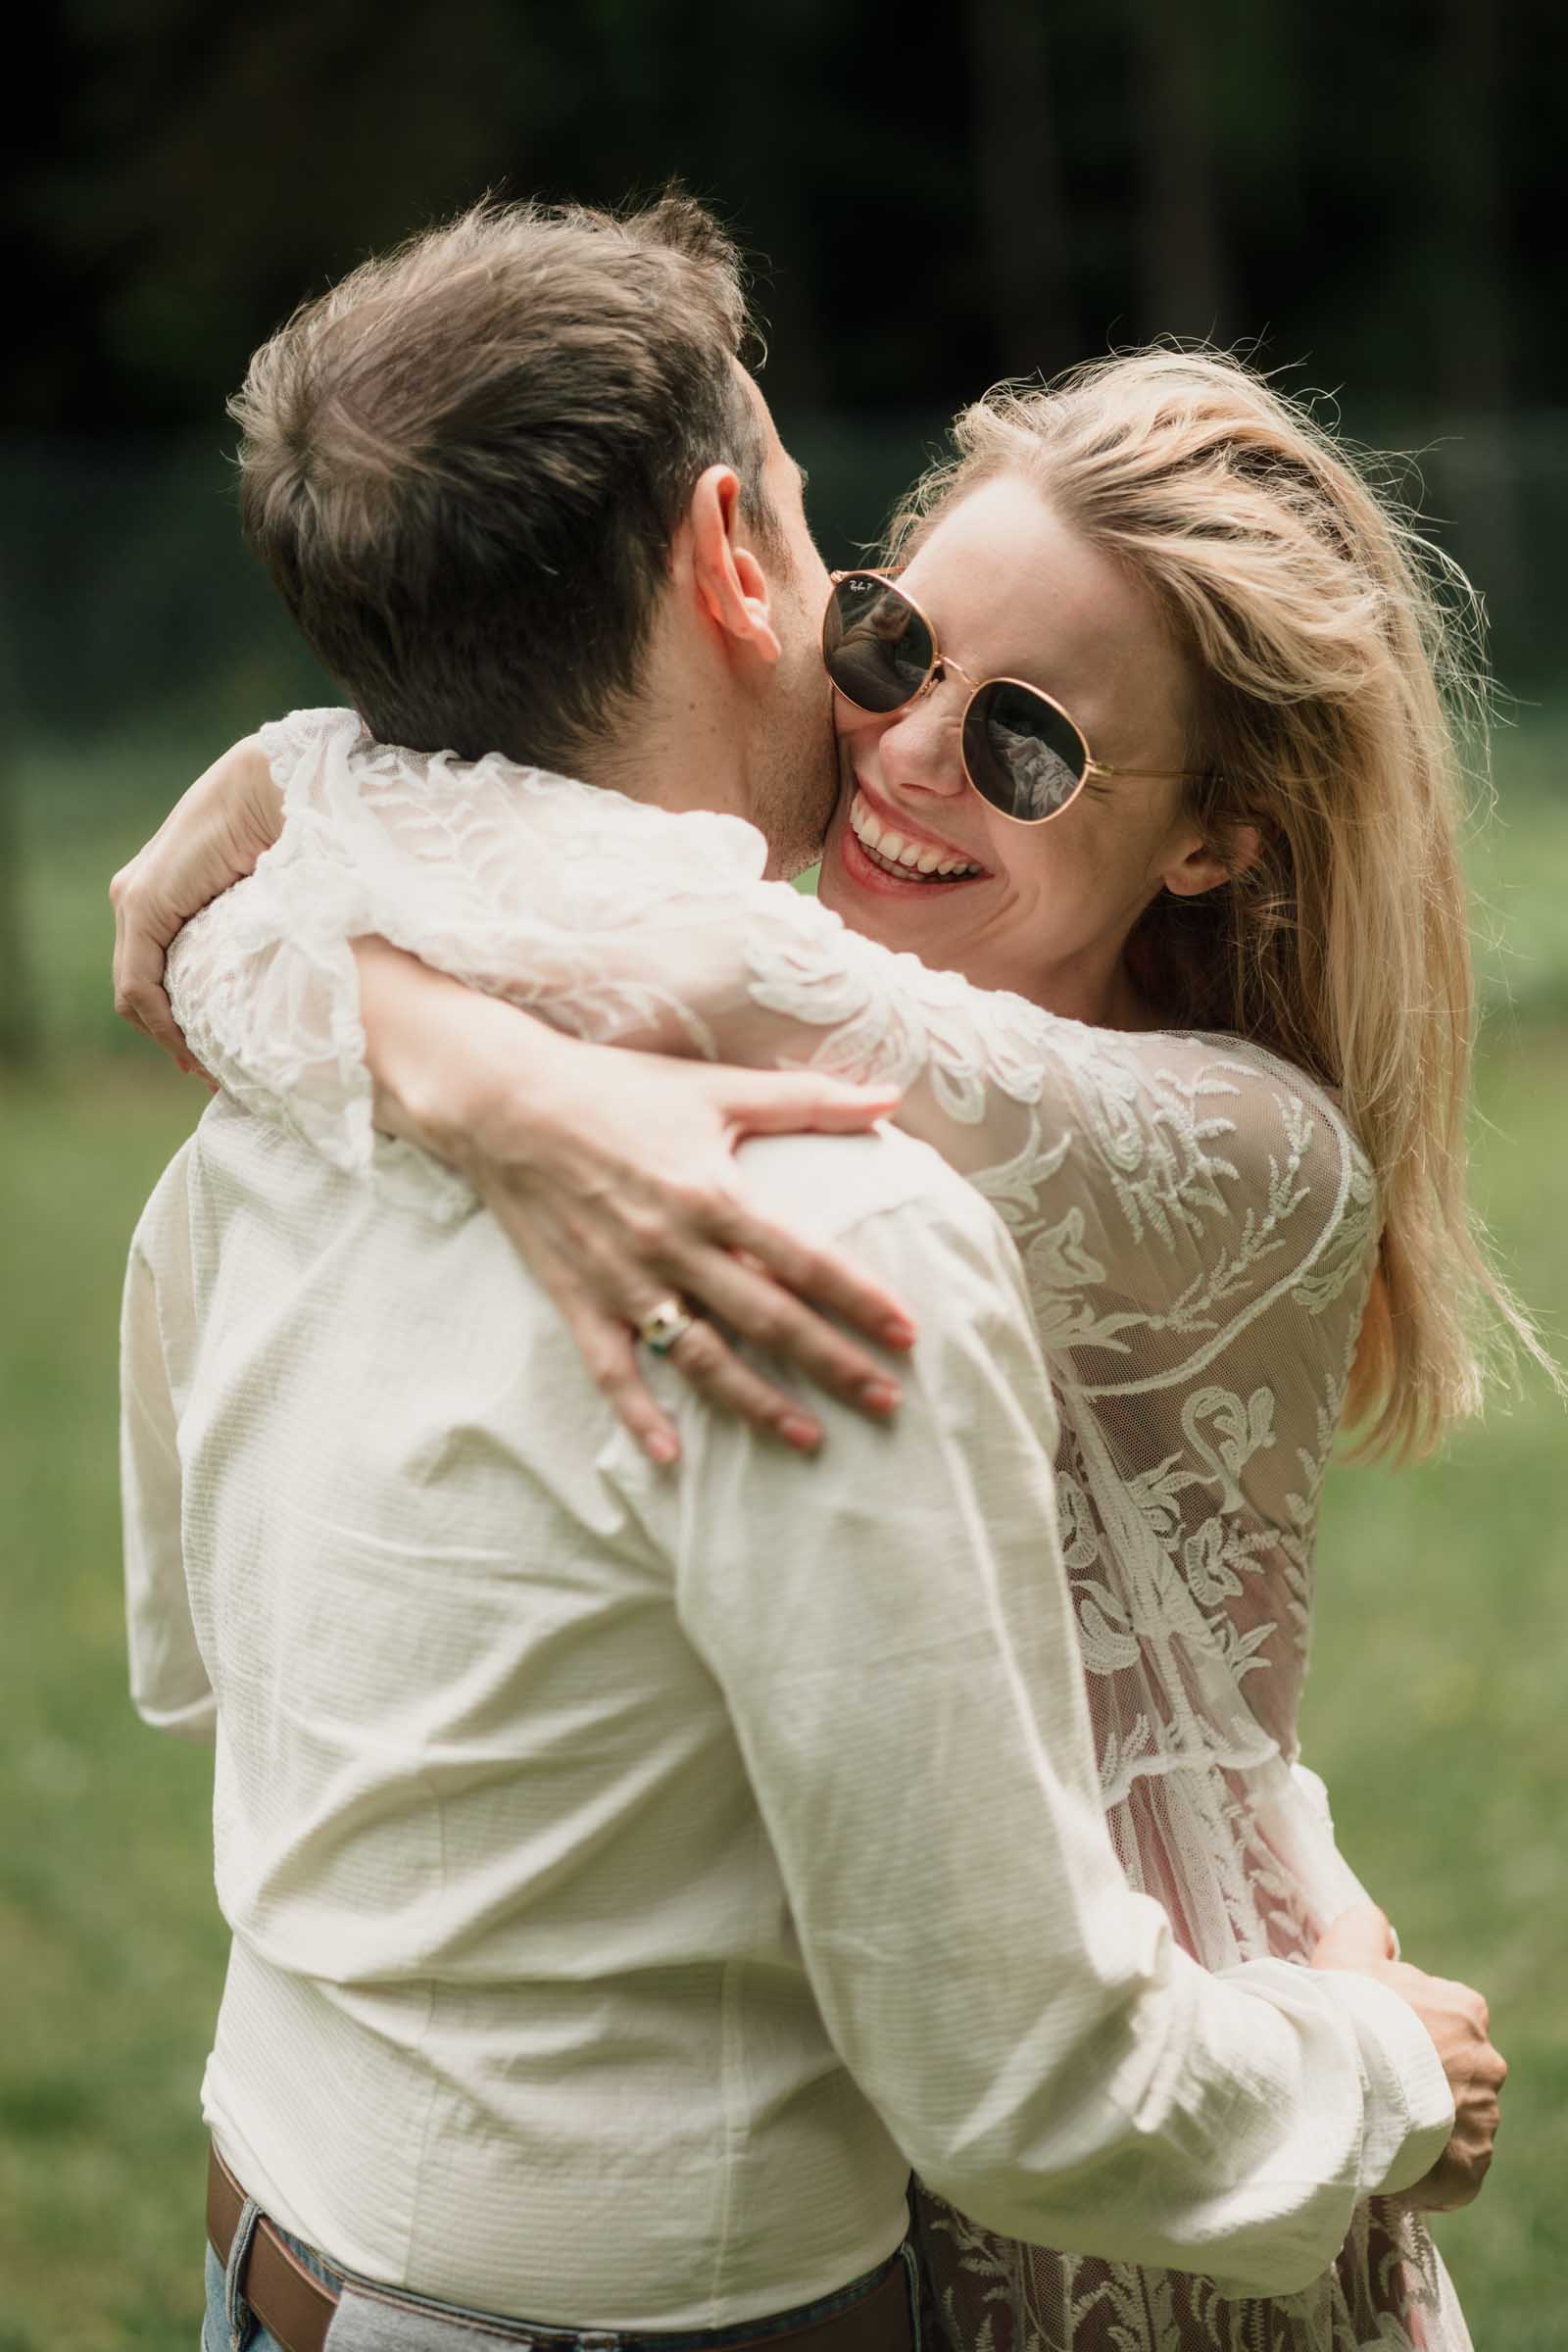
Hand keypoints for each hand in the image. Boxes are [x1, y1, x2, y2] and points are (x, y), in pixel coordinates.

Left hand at [110, 735, 284, 1071]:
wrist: (279, 787)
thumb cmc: (293, 833)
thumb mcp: (267, 899)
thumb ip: (255, 932)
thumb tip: (285, 980)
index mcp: (165, 892)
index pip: (155, 975)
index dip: (179, 1023)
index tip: (215, 1060)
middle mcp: (137, 897)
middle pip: (141, 990)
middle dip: (173, 1037)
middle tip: (210, 1075)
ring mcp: (134, 900)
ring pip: (136, 994)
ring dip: (168, 1038)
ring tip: (206, 1071)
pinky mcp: (142, 904)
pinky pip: (139, 983)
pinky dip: (163, 1022)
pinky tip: (193, 1047)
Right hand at [357, 944, 917, 1464]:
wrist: (505, 1103)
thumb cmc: (616, 1088)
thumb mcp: (714, 1086)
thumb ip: (806, 1098)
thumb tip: (889, 1096)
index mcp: (712, 1193)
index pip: (803, 1258)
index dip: (858, 1298)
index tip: (906, 1332)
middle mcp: (672, 1245)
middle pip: (767, 1320)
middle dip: (832, 1364)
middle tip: (887, 1402)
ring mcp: (624, 1281)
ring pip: (700, 1358)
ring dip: (757, 1404)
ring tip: (811, 1440)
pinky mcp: (579, 1300)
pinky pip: (612, 1371)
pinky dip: (638, 1416)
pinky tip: (672, 1457)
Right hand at [1314, 1904, 1506, 2211]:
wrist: (1345, 2085)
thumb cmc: (1348, 2014)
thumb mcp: (1347, 1951)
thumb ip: (1366, 1929)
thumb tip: (1376, 1923)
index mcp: (1466, 2010)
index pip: (1449, 2017)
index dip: (1411, 2028)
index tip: (1378, 2041)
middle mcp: (1487, 2063)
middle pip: (1456, 2071)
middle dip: (1425, 2079)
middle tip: (1375, 2086)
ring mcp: (1483, 2119)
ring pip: (1456, 2121)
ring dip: (1427, 2124)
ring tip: (1380, 2126)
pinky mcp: (1472, 2167)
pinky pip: (1454, 2168)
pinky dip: (1430, 2168)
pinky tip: (1396, 2158)